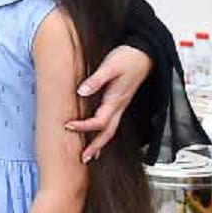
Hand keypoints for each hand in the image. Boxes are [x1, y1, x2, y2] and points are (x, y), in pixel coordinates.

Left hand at [67, 45, 152, 161]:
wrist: (144, 53)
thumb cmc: (127, 58)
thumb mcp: (110, 67)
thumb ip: (96, 80)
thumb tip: (81, 91)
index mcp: (116, 100)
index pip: (99, 121)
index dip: (83, 126)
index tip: (67, 125)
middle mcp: (120, 106)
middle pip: (108, 133)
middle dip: (96, 147)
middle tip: (83, 159)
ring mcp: (121, 105)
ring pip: (111, 130)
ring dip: (100, 143)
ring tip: (90, 155)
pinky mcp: (120, 101)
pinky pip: (112, 122)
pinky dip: (103, 132)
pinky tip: (97, 135)